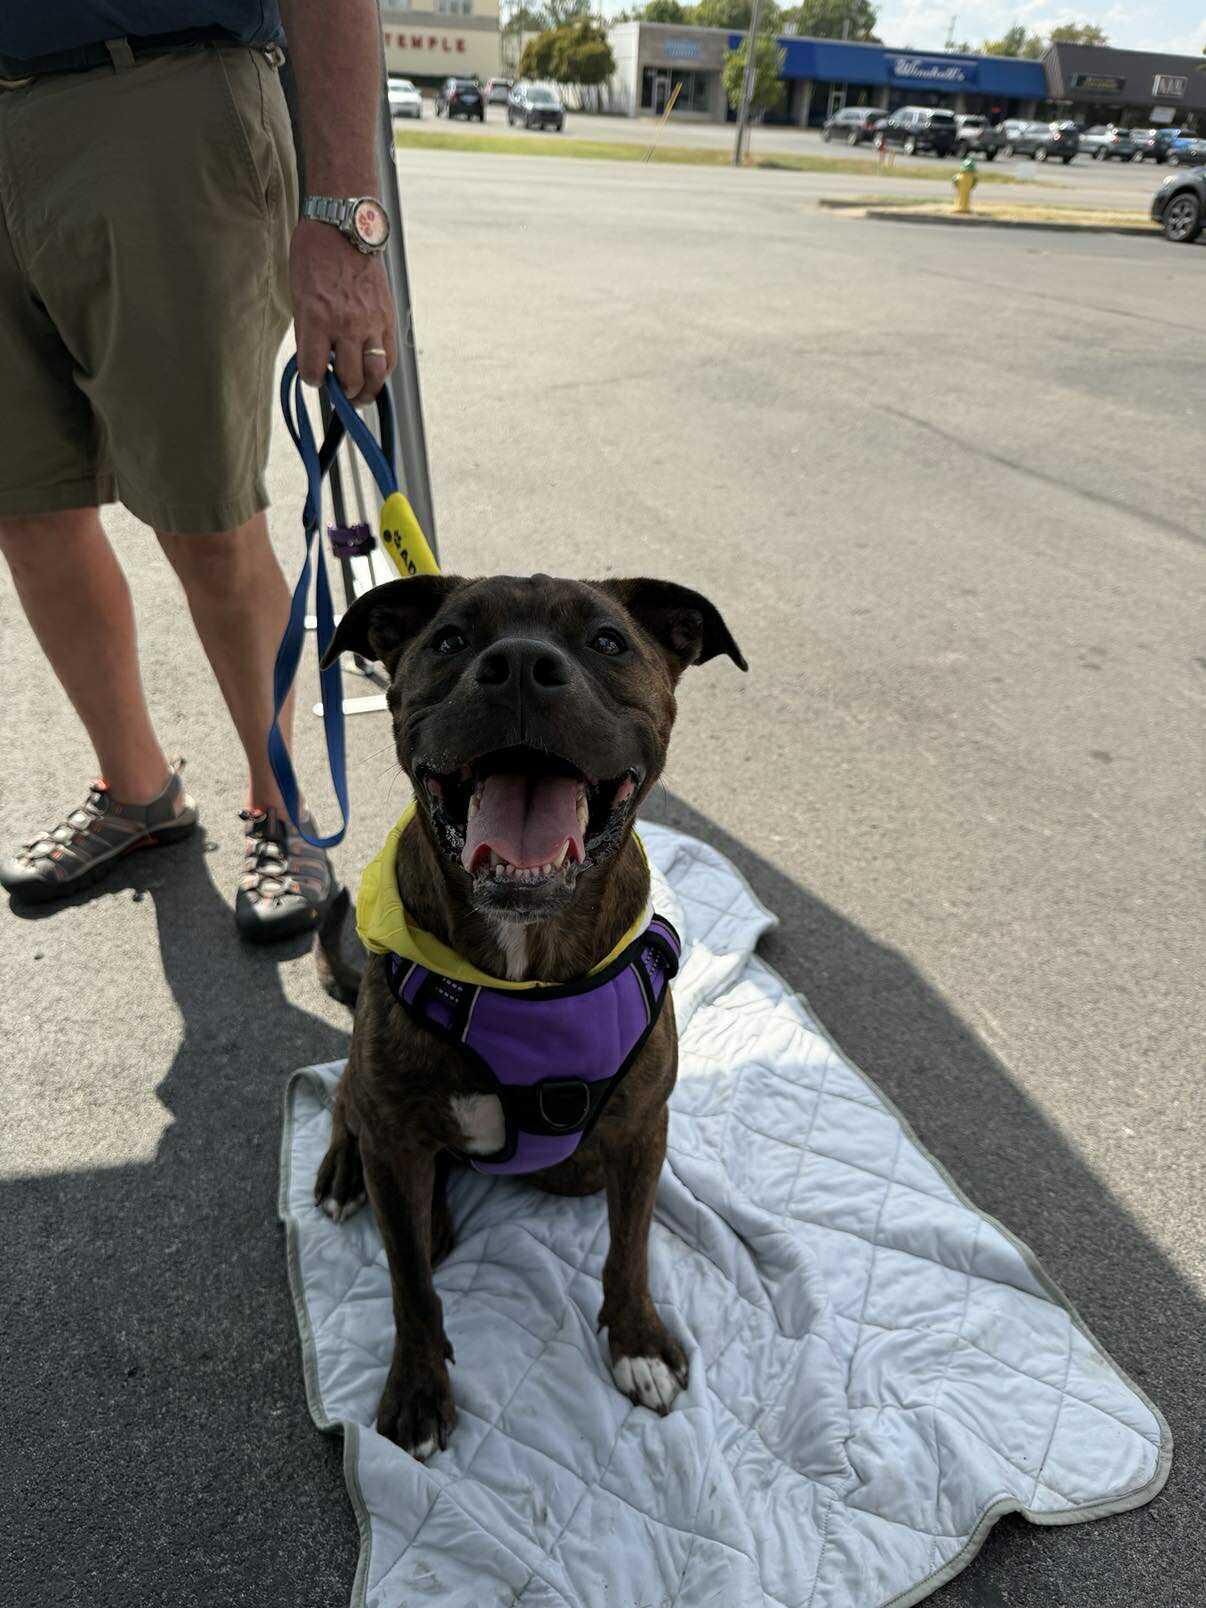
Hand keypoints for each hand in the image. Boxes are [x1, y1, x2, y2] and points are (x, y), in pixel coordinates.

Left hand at [290, 218, 396, 403]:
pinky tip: (375, 373)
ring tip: (361, 395)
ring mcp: (370, 322)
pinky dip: (382, 371)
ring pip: (375, 375)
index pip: (314, 370)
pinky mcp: (387, 318)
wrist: (344, 227)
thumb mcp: (299, 295)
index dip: (313, 380)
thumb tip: (317, 360)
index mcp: (316, 318)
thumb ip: (308, 331)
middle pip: (350, 379)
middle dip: (343, 394)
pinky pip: (389, 356)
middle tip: (341, 395)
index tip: (314, 377)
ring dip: (367, 392)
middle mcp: (345, 324)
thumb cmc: (315, 256)